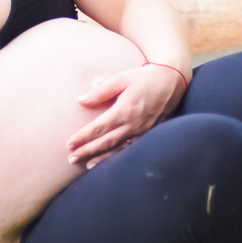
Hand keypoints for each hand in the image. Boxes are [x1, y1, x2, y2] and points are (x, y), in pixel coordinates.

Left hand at [66, 63, 184, 168]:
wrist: (172, 81)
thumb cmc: (144, 78)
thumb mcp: (121, 78)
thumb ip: (101, 91)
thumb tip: (81, 100)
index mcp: (124, 110)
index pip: (98, 128)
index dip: (82, 137)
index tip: (69, 144)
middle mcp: (133, 124)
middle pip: (105, 142)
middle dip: (87, 150)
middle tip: (71, 157)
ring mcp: (142, 131)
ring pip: (118, 148)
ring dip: (101, 157)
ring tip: (85, 164)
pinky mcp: (148, 133)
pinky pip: (130, 148)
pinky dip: (117, 156)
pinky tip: (108, 161)